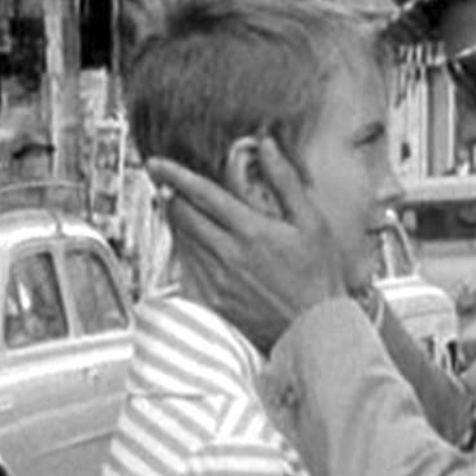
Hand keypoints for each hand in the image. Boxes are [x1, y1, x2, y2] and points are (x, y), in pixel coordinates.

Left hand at [147, 139, 344, 350]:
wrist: (315, 328)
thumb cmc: (319, 277)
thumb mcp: (313, 223)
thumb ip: (286, 182)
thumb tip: (268, 147)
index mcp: (251, 230)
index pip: (201, 193)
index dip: (174, 174)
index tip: (157, 164)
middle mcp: (227, 254)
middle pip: (182, 215)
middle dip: (175, 198)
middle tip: (176, 191)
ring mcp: (216, 280)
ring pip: (181, 241)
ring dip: (180, 225)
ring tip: (191, 218)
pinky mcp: (212, 302)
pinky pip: (187, 269)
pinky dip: (188, 254)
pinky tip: (202, 251)